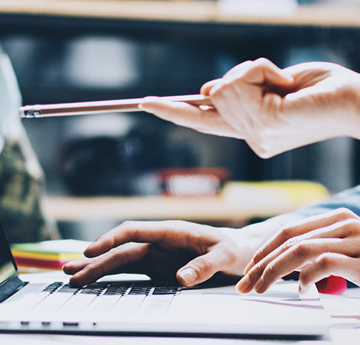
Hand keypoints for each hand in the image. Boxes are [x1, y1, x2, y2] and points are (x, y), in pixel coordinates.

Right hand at [63, 220, 279, 286]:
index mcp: (172, 231)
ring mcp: (157, 254)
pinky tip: (97, 280)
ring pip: (122, 258)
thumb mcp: (225, 255)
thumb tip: (180, 278)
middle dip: (96, 258)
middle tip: (70, 271)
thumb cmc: (233, 248)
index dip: (112, 238)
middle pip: (122, 247)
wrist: (238, 250)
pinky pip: (132, 271)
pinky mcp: (158, 267)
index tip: (91, 250)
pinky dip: (112, 275)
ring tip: (73, 275)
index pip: (135, 230)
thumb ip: (205, 264)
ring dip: (98, 267)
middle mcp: (160, 241)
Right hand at [140, 58, 359, 157]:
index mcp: (251, 130)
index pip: (203, 121)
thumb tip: (207, 88)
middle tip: (275, 81)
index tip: (146, 103)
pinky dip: (260, 70)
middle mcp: (249, 139)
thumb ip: (238, 90)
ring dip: (252, 71)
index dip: (173, 110)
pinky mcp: (263, 126)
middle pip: (213, 96)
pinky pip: (239, 84)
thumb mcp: (271, 84)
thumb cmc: (319, 90)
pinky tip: (283, 85)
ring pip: (222, 88)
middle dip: (240, 76)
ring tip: (283, 83)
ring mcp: (254, 137)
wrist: (355, 103)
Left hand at [236, 208, 359, 294]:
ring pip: (299, 250)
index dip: (264, 250)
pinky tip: (302, 291)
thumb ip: (318, 251)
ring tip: (261, 289)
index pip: (288, 231)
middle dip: (261, 263)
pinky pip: (323, 263)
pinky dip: (306, 277)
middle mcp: (344, 223)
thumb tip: (287, 266)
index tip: (249, 269)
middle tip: (245, 284)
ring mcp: (356, 238)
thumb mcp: (343, 252)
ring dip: (274, 271)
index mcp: (335, 219)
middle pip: (288, 240)